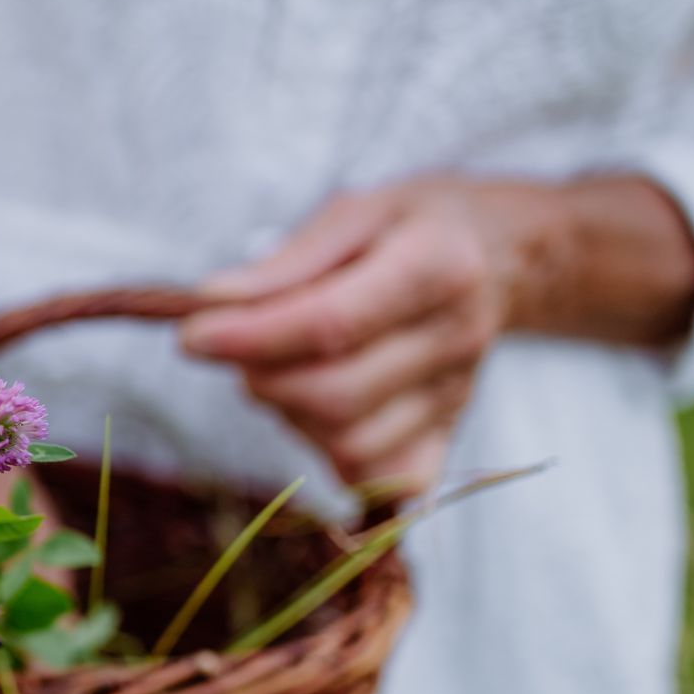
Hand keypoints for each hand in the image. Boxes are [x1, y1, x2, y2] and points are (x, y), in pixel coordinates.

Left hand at [178, 179, 561, 492]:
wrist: (503, 256)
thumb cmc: (412, 228)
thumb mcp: (353, 213)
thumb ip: (284, 263)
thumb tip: (212, 304)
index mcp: (438, 266)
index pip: (331, 323)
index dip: (251, 338)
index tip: (190, 337)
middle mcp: (456, 337)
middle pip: (336, 394)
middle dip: (263, 378)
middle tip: (240, 347)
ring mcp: (457, 395)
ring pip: (350, 445)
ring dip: (292, 416)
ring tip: (289, 369)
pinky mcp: (449, 434)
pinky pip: (382, 480)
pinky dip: (336, 459)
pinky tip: (321, 414)